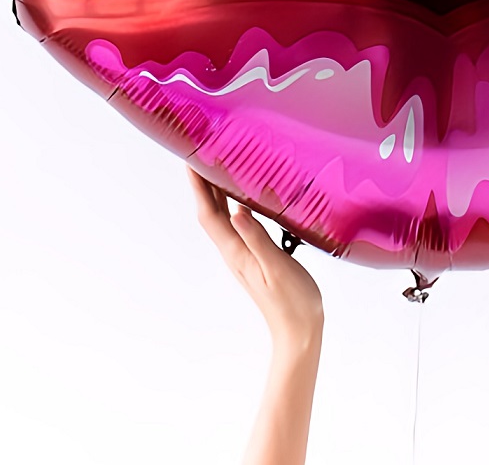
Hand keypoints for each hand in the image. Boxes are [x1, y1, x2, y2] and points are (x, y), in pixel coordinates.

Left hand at [188, 166, 323, 350]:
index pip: (209, 214)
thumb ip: (257, 239)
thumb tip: (236, 212)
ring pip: (222, 220)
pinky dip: (233, 208)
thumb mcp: (277, 267)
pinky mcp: (254, 258)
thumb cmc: (292, 301)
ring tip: (216, 171)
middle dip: (202, 185)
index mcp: (236, 252)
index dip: (198, 187)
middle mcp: (234, 252)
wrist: (298, 331)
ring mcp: (243, 256)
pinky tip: (243, 202)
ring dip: (215, 195)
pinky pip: (237, 227)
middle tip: (198, 157)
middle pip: (211, 214)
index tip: (190, 161)